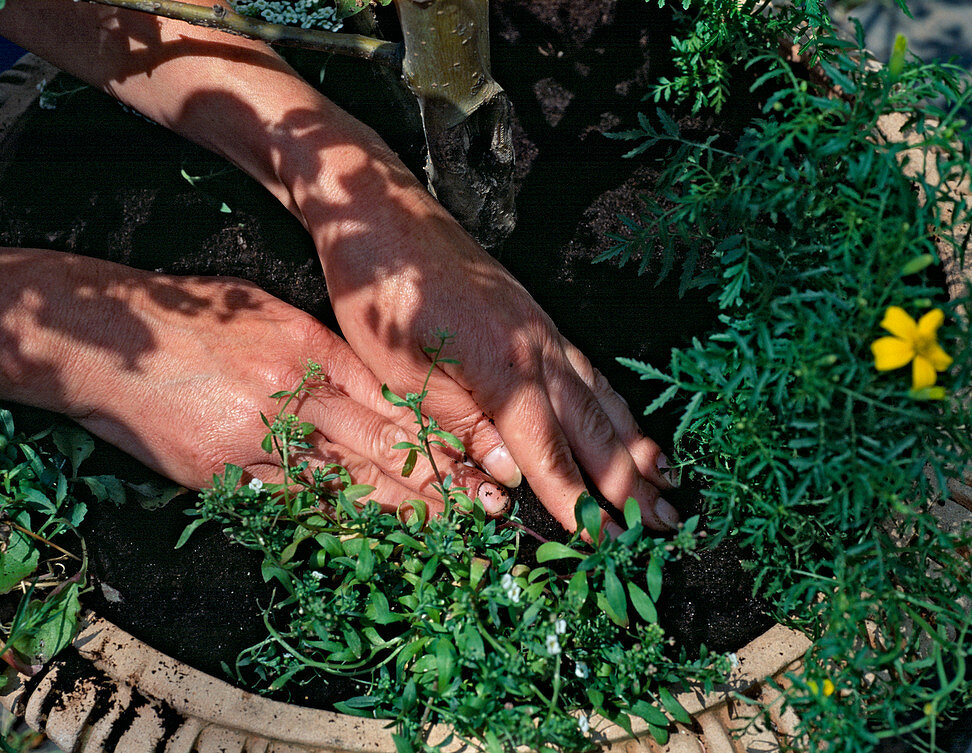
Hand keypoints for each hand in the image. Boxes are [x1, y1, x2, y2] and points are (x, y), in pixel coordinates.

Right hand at [62, 270, 507, 512]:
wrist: (104, 338)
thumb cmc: (188, 319)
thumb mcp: (265, 314)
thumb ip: (318, 351)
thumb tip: (365, 385)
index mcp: (309, 346)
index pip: (392, 399)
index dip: (439, 435)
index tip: (476, 460)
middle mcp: (294, 391)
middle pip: (382, 443)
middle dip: (439, 481)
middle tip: (485, 510)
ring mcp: (259, 435)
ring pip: (345, 481)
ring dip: (400, 511)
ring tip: (446, 533)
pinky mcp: (222, 472)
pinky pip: (289, 504)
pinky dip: (334, 523)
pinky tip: (370, 540)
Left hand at [310, 175, 677, 533]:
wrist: (384, 219)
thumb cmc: (383, 301)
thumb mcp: (406, 378)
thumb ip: (464, 429)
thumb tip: (514, 476)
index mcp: (504, 372)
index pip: (550, 455)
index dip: (579, 506)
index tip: (608, 547)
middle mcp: (538, 352)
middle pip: (595, 430)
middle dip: (631, 486)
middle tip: (667, 528)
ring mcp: (544, 332)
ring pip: (602, 399)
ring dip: (637, 447)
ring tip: (669, 484)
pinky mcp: (538, 319)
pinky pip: (589, 372)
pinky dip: (617, 405)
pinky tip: (627, 423)